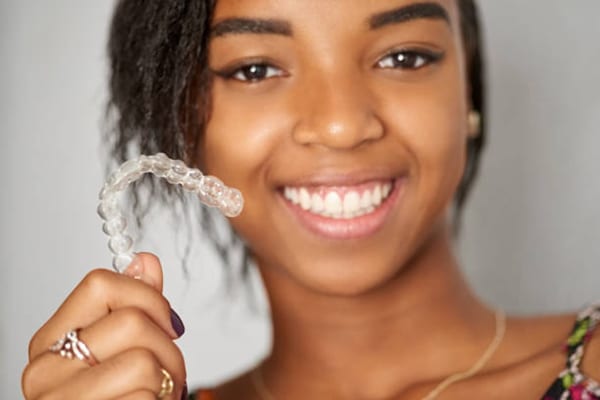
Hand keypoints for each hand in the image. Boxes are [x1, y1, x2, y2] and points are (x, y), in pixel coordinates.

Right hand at [22, 253, 186, 399]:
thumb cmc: (119, 398)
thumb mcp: (122, 348)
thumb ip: (133, 306)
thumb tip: (145, 261)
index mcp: (50, 343)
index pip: (98, 283)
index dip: (146, 295)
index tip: (165, 320)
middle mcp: (45, 372)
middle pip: (132, 322)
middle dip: (169, 346)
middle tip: (166, 369)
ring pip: (143, 361)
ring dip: (169, 379)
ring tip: (157, 392)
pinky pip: (145, 396)